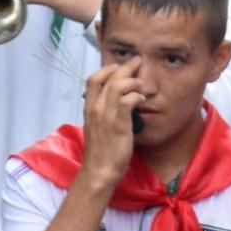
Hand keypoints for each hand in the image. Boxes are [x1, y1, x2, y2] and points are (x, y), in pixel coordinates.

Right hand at [74, 59, 148, 187]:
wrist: (99, 170)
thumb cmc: (101, 152)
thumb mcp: (97, 128)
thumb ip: (103, 114)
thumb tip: (116, 104)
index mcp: (89, 108)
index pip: (92, 79)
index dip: (106, 69)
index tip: (117, 67)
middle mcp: (95, 108)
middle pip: (107, 77)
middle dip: (124, 67)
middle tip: (137, 61)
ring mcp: (106, 115)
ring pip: (117, 85)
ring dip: (132, 80)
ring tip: (141, 83)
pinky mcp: (118, 123)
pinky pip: (127, 100)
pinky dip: (136, 95)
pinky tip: (141, 99)